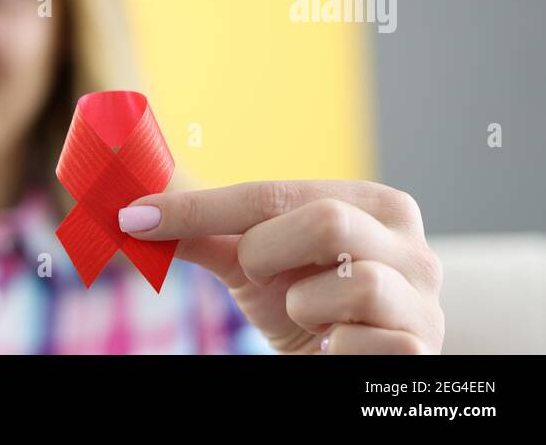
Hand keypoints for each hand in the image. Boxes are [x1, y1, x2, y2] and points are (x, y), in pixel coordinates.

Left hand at [120, 180, 443, 353]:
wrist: (345, 365)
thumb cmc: (302, 309)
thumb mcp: (251, 265)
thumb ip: (203, 234)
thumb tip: (133, 213)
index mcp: (370, 204)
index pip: (273, 192)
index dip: (198, 207)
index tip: (135, 217)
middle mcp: (410, 242)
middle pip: (327, 221)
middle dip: (269, 254)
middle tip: (258, 277)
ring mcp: (425, 296)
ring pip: (354, 283)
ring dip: (306, 308)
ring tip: (310, 318)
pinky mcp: (423, 347)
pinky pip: (363, 341)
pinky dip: (333, 348)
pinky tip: (333, 346)